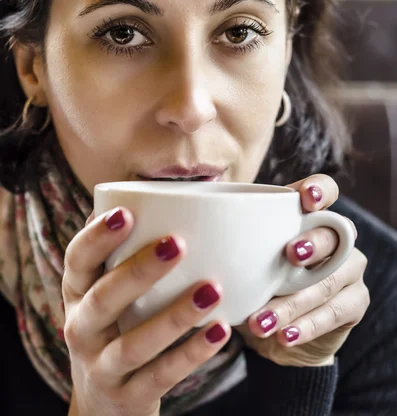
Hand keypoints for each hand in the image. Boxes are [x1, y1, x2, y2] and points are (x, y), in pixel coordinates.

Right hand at [63, 207, 230, 415]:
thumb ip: (120, 254)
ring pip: (134, 343)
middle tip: (177, 243)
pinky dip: (191, 354)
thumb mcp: (104, 294)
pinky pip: (160, 375)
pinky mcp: (127, 397)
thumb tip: (143, 195)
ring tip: (212, 290)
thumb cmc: (114, 328)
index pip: (77, 260)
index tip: (127, 213)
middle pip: (104, 299)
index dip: (97, 237)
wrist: (102, 405)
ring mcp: (100, 367)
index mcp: (77, 293)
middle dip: (139, 271)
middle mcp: (81, 328)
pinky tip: (221, 331)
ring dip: (175, 315)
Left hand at [235, 175, 369, 366]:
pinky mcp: (355, 303)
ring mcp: (349, 269)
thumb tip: (186, 239)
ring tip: (262, 320)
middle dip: (313, 242)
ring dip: (294, 300)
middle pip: (334, 232)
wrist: (278, 336)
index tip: (305, 199)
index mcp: (307, 218)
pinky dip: (306, 326)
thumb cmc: (255, 286)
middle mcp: (335, 238)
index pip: (326, 190)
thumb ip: (229, 245)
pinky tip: (284, 336)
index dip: (320, 189)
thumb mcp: (241, 264)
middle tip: (289, 255)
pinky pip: (334, 312)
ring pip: (329, 279)